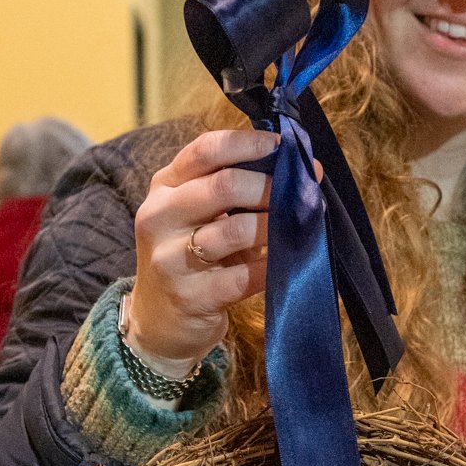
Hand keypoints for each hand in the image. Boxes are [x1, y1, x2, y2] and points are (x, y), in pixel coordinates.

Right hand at [123, 128, 278, 367]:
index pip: (205, 150)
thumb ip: (239, 189)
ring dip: (275, 226)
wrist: (159, 321)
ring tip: (296, 227)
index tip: (281, 146)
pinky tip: (284, 263)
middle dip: (269, 187)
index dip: (247, 143)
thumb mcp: (201, 216)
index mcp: (165, 186)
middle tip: (297, 195)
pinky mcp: (189, 296)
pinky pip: (243, 276)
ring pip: (236, 230)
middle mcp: (160, 216)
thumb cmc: (192, 258)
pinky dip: (271, 267)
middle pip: (224, 185)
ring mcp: (170, 258)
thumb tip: (305, 169)